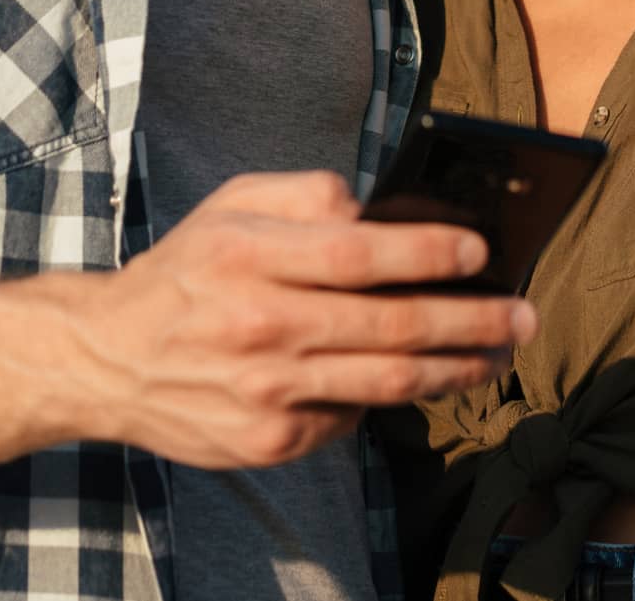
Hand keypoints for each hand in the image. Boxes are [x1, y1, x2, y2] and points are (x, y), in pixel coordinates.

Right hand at [72, 170, 535, 469]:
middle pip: (392, 327)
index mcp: (250, 255)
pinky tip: (419, 380)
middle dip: (474, 321)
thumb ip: (306, 195)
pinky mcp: (270, 441)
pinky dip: (389, 398)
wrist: (109, 359)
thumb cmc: (185, 272)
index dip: (430, 255)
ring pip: (388, 383)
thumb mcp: (231, 205)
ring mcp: (267, 391)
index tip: (482, 253)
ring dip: (458, 369)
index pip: (359, 254)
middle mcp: (261, 325)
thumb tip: (377, 209)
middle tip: (525, 315)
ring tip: (500, 355)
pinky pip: (350, 416)